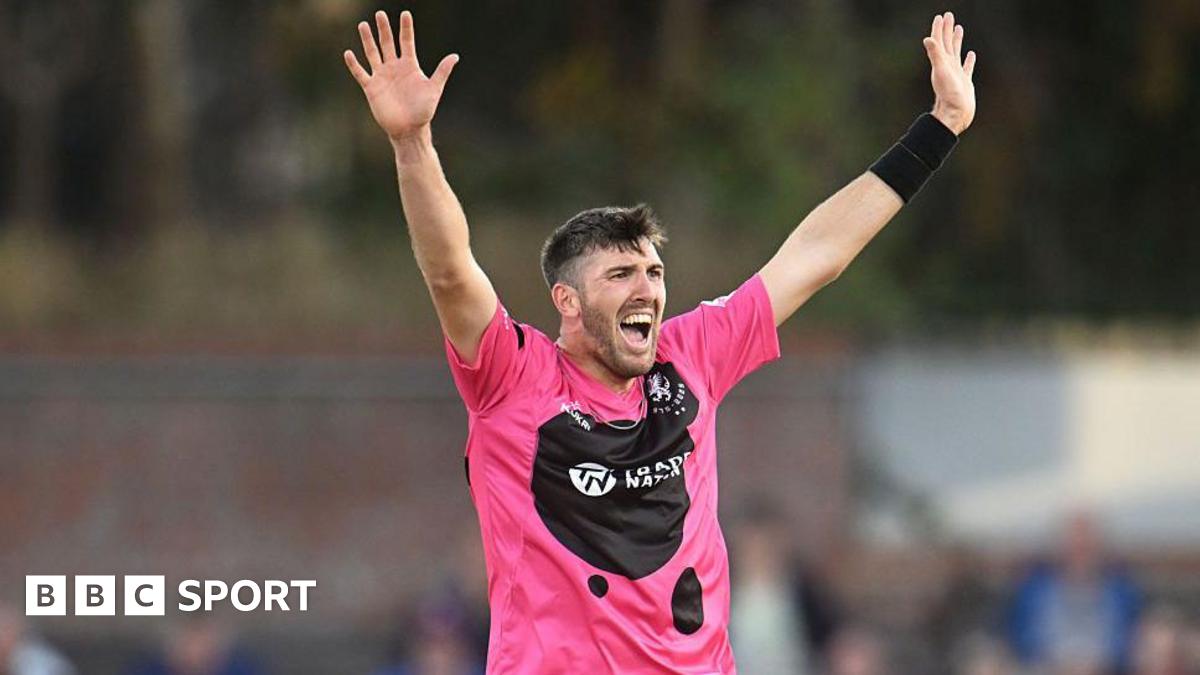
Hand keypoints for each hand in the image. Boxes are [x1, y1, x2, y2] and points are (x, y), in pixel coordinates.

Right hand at [344, 10, 458, 141]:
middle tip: (379, 14)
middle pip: (387, 43)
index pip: (406, 41)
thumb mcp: (434, 89)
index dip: (406, 28)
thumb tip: (455, 56)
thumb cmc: (424, 111)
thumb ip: (442, 71)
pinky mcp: (371, 88)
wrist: (409, 129)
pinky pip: (360, 73)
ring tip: (363, 25)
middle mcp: (394, 68)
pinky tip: (348, 53)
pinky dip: (354, 64)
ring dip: (367, 40)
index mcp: (409, 66)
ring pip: (373, 53)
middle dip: (383, 29)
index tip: (405, 14)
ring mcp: (382, 76)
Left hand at [923, 12, 975, 134]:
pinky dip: (969, 60)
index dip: (939, 28)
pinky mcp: (965, 81)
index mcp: (942, 62)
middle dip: (947, 29)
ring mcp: (956, 73)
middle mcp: (948, 66)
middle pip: (946, 43)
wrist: (955, 114)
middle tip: (948, 15)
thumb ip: (935, 55)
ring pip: (956, 52)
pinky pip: (967, 67)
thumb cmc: (949, 95)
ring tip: (958, 28)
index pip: (939, 41)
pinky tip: (971, 54)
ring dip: (956, 40)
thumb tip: (927, 39)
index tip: (941, 16)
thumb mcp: (941, 72)